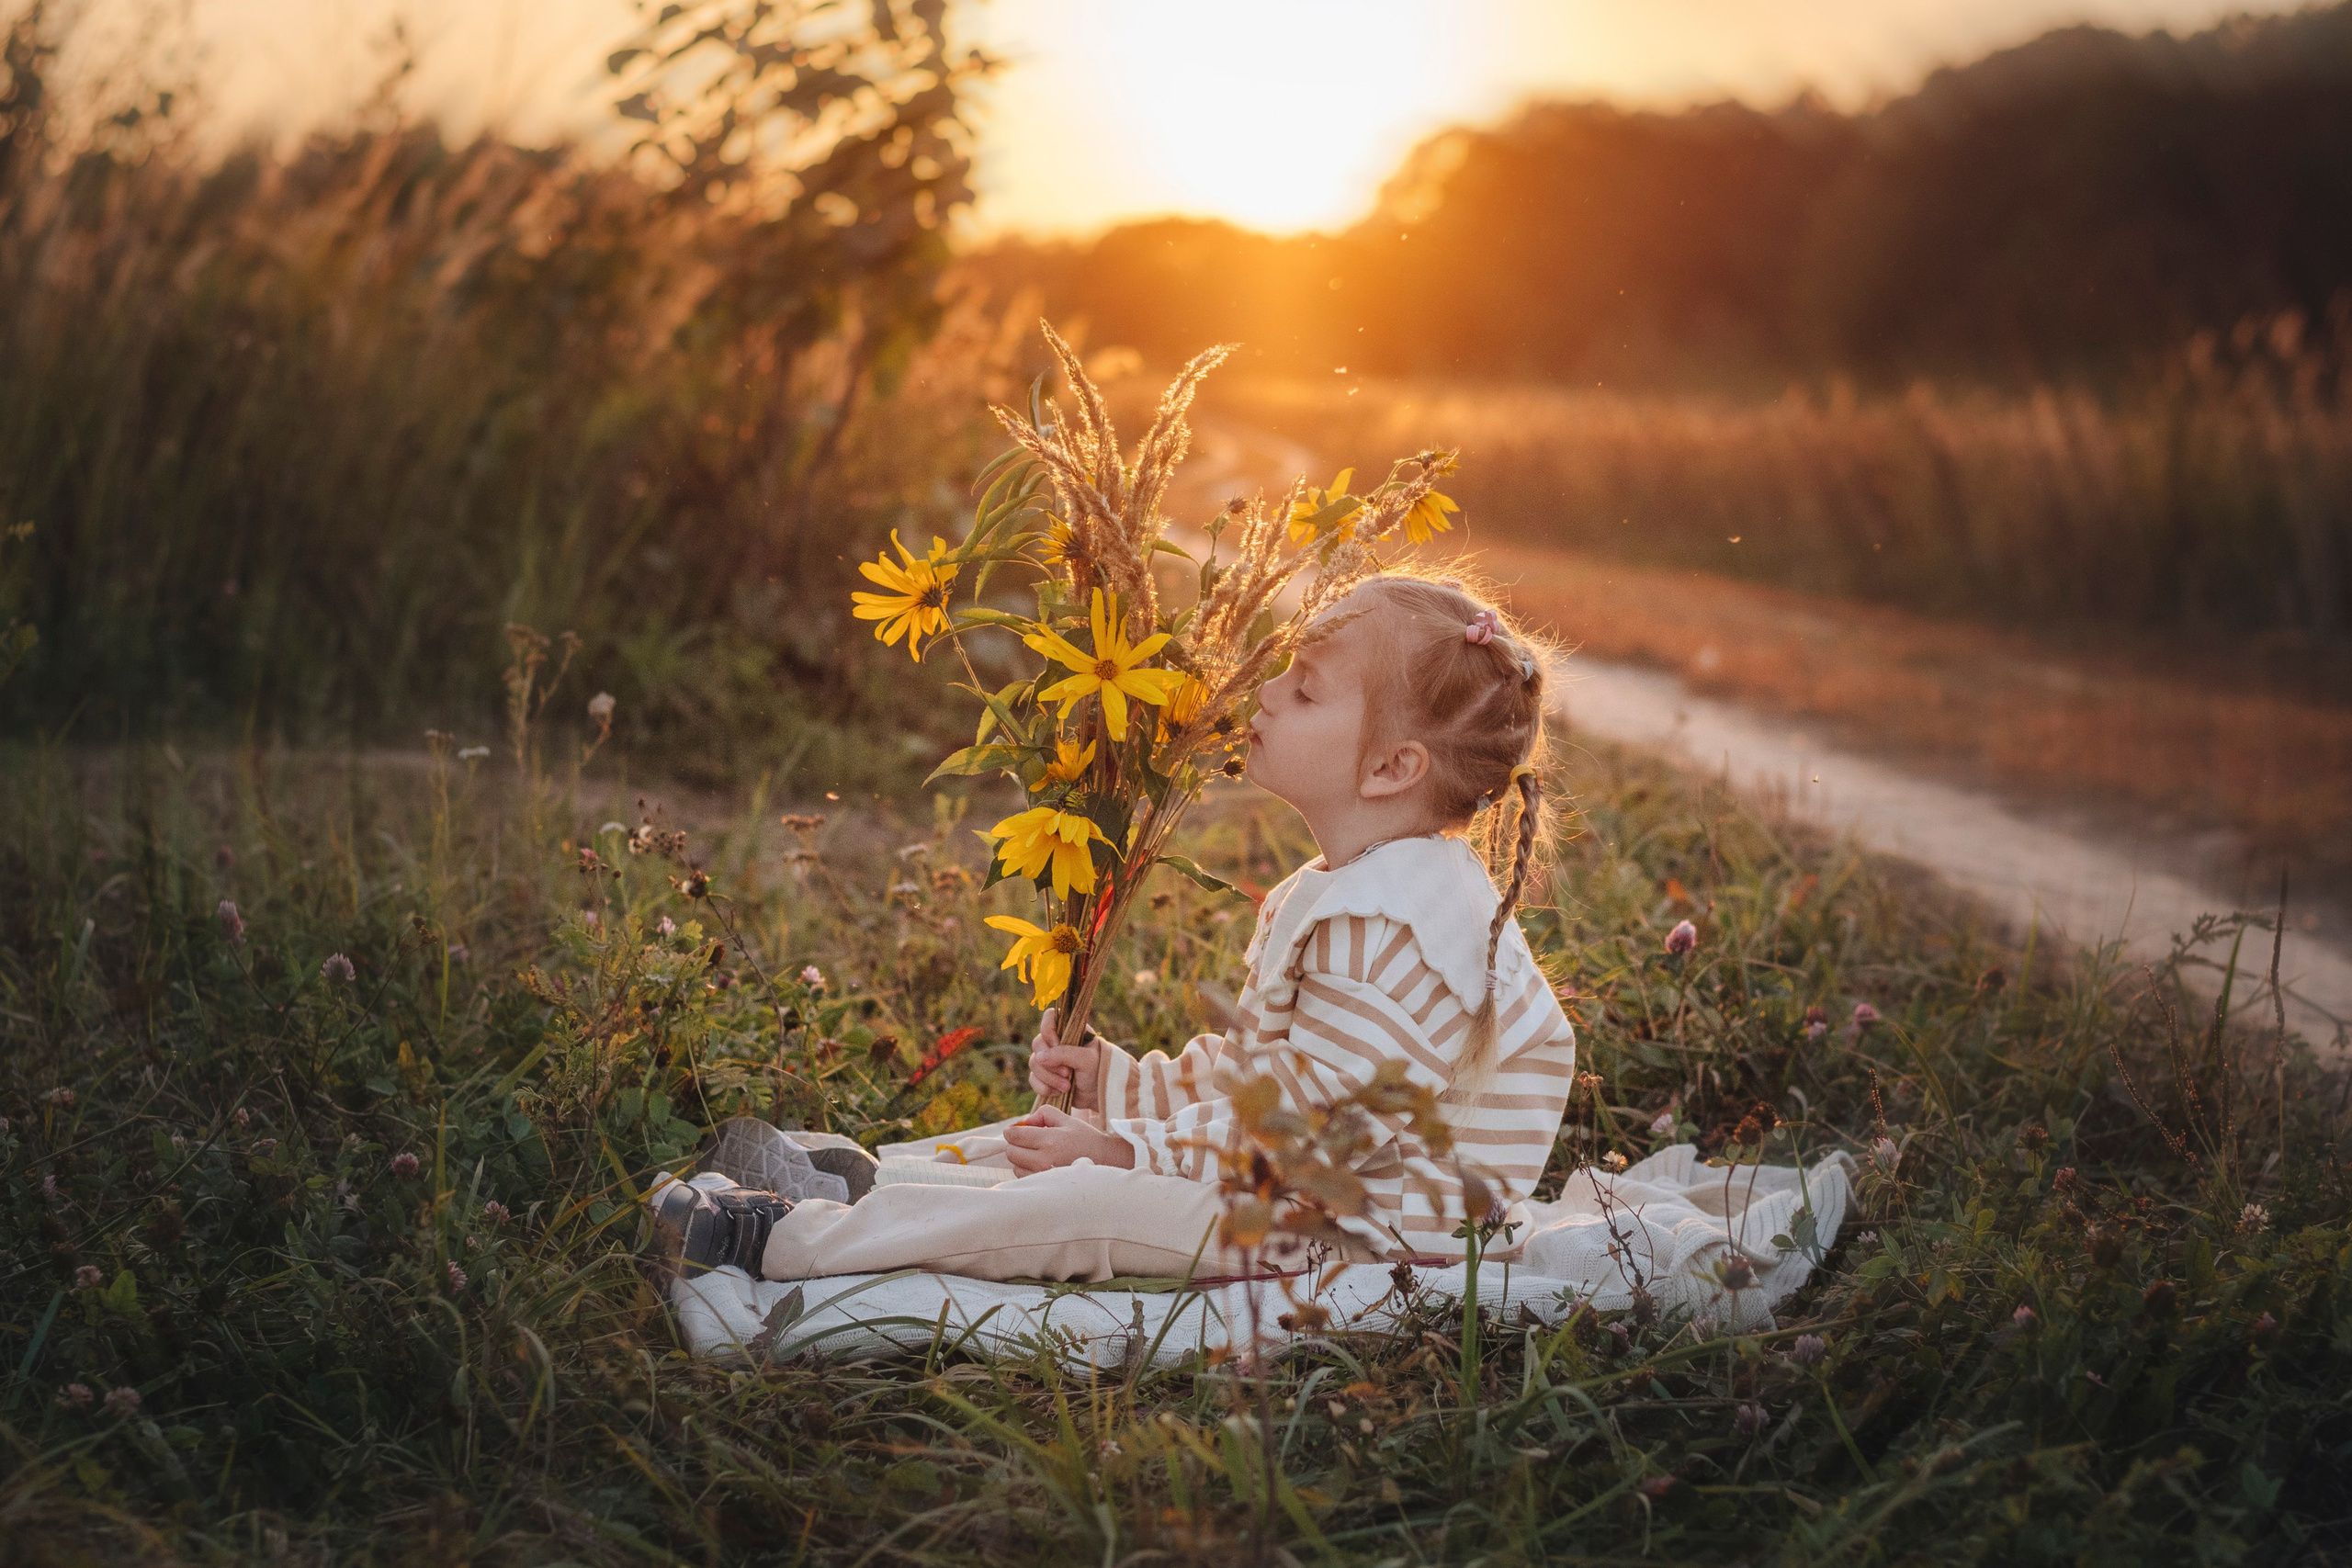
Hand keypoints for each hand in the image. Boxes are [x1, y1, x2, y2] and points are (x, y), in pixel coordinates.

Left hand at [1003, 1104, 1135, 1176]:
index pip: (1014, 1136)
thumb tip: (1026, 1122)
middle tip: (1027, 1142)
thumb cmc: (1085, 1139)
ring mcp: (1045, 1175)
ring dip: (1021, 1160)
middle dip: (1015, 1145)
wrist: (1106, 1162)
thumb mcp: (1067, 1119)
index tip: (1014, 1131)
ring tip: (1037, 1155)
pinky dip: (1027, 1172)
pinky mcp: (1046, 1186)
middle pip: (1011, 1152)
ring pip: (1015, 1167)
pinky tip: (1040, 1166)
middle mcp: (1045, 1159)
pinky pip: (1025, 1179)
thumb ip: (1044, 1114)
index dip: (1011, 1131)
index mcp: (1050, 1140)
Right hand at [1026, 1008, 1104, 1111]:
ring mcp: (1049, 1058)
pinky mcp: (1044, 1075)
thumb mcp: (1086, 1059)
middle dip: (1050, 1062)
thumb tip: (1039, 1057)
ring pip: (1034, 1063)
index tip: (1056, 1045)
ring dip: (1049, 1077)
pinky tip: (1059, 1092)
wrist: (1098, 1094)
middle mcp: (1056, 1041)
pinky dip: (1044, 1087)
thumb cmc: (1098, 1070)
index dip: (1048, 1030)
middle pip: (1037, 1043)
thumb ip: (1065, 1054)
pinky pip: (1033, 1079)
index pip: (1049, 1017)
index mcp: (1069, 1030)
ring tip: (1067, 1086)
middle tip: (1067, 1073)